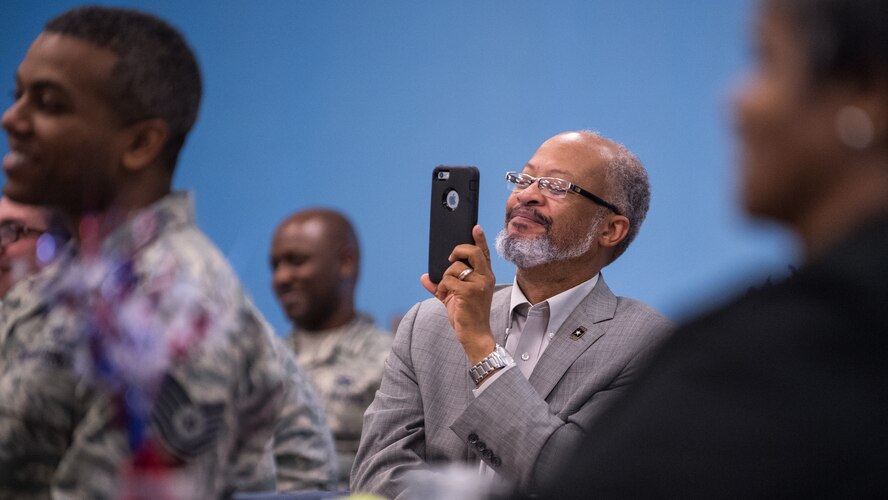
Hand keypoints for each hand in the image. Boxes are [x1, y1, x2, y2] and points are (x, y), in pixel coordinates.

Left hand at [420, 225, 495, 364]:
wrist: (474, 335)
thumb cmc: (467, 315)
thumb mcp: (454, 297)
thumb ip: (441, 285)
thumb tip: (424, 277)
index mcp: (486, 277)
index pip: (484, 253)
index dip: (479, 239)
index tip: (475, 227)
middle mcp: (485, 278)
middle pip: (472, 252)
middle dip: (457, 250)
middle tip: (449, 258)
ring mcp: (479, 285)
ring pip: (455, 267)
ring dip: (445, 278)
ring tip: (445, 291)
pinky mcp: (469, 292)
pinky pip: (448, 280)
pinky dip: (442, 288)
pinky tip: (444, 296)